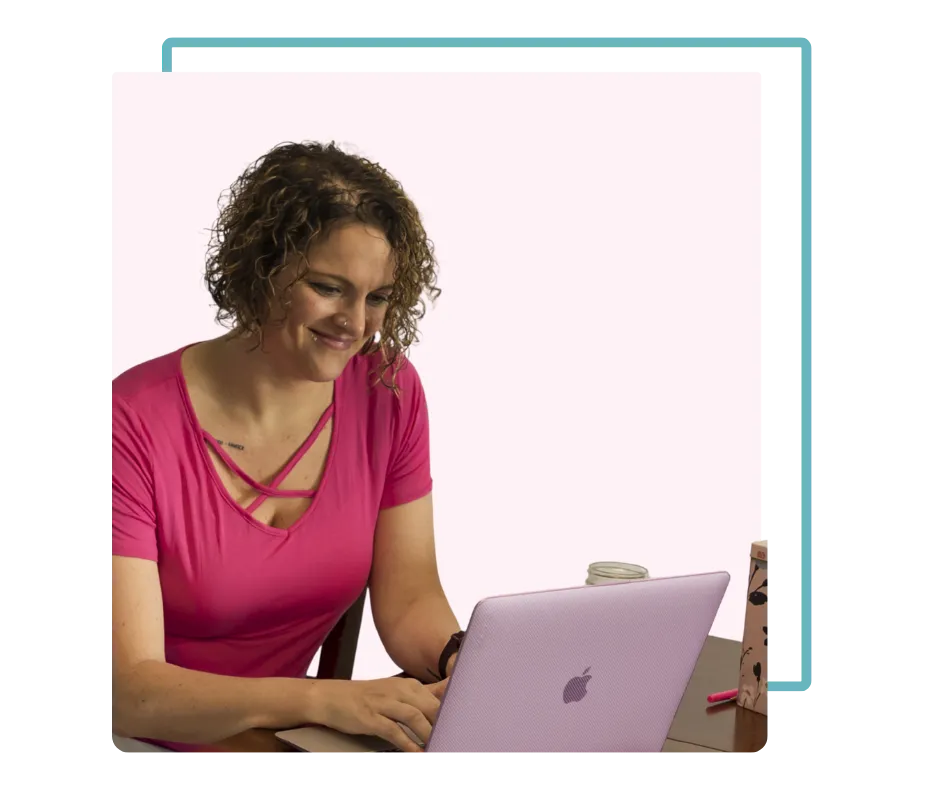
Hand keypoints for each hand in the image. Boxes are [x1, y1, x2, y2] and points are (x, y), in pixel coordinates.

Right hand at [308, 676, 444, 753]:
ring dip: (428, 733)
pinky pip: (393, 730)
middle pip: (430, 705)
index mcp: (407, 685)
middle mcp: (397, 690)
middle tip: (454, 738)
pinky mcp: (370, 717)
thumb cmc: (366, 697)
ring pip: (414, 717)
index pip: (438, 693)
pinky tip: (415, 752)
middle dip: (443, 722)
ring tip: (436, 747)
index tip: (466, 719)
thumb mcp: (394, 692)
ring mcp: (383, 703)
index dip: (452, 707)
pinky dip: (407, 742)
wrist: (330, 697)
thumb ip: (420, 696)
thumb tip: (447, 695)